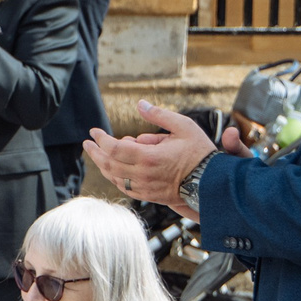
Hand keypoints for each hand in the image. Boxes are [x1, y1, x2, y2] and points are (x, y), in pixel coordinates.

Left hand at [82, 100, 228, 213]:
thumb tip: (140, 104)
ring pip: (114, 177)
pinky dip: (114, 177)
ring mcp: (145, 188)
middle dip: (95, 152)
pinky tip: (112, 170)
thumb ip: (159, 115)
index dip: (101, 139)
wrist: (213, 183)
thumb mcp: (184, 126)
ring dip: (103, 165)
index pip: (114, 148)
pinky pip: (124, 188)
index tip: (94, 131)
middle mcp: (143, 175)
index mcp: (149, 157)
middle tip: (87, 143)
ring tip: (96, 154)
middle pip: (109, 164)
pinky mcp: (148, 196)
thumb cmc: (200, 153)